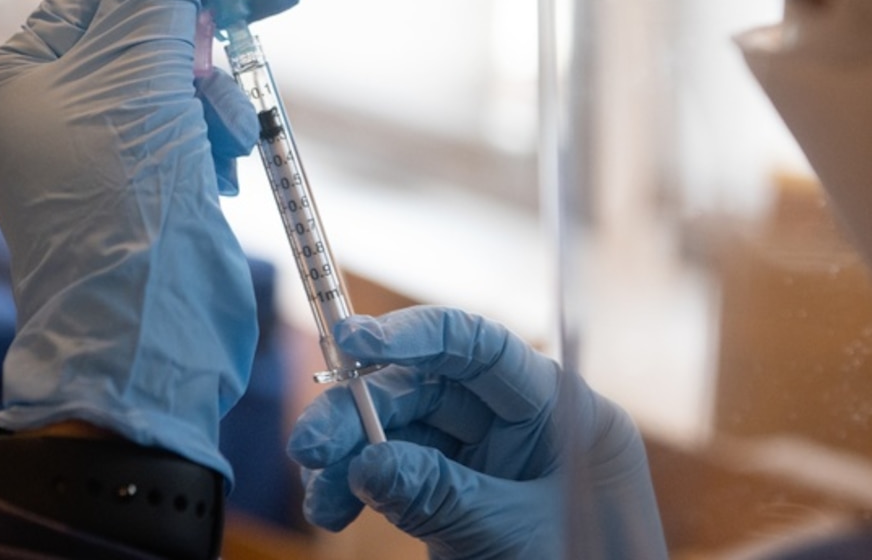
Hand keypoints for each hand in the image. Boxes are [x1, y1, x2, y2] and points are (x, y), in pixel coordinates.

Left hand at [0, 0, 304, 481]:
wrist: (145, 336)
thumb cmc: (120, 198)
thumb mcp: (141, 67)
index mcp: (23, 74)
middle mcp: (57, 107)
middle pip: (153, 21)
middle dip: (218, 7)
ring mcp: (108, 149)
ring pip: (188, 76)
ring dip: (219, 90)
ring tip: (226, 124)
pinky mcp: (155, 184)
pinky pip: (201, 126)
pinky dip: (221, 134)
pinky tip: (223, 161)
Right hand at [288, 307, 666, 559]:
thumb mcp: (512, 536)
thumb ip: (441, 496)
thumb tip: (366, 461)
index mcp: (563, 411)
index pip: (481, 347)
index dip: (415, 335)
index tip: (351, 340)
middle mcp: (524, 424)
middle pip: (426, 388)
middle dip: (360, 414)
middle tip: (307, 445)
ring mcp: (490, 460)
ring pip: (402, 431)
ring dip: (349, 456)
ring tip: (318, 495)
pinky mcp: (461, 495)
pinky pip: (400, 473)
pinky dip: (362, 487)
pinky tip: (332, 505)